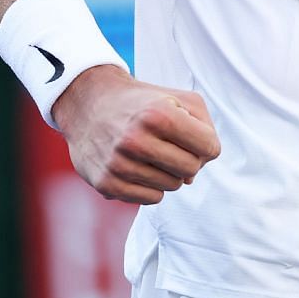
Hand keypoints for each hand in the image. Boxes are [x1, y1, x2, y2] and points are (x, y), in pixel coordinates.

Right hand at [51, 65, 221, 204]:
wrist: (89, 104)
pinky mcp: (106, 184)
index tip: (192, 134)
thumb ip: (204, 129)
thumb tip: (192, 177)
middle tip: (172, 145)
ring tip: (151, 152)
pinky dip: (151, 186)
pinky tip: (138, 167)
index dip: (206, 142)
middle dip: (189, 158)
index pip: (210, 147)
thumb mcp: (181, 98)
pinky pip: (151, 199)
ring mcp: (119, 164)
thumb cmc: (144, 103)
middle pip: (192, 169)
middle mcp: (136, 140)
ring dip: (168, 172)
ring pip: (172, 186)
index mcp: (158, 114)